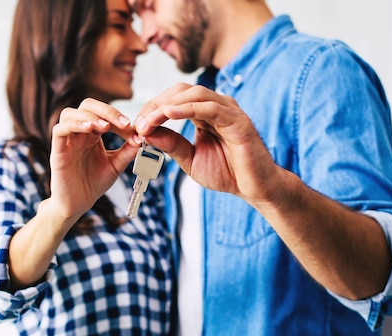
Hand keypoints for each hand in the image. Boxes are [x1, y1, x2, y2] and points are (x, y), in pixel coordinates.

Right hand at [49, 98, 138, 216]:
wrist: (78, 203)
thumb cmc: (93, 183)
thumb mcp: (116, 165)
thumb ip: (128, 151)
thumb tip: (143, 136)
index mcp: (93, 134)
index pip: (105, 115)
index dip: (120, 118)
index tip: (135, 130)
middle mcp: (79, 133)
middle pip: (87, 106)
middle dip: (107, 110)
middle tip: (124, 123)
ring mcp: (67, 140)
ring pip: (70, 113)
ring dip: (89, 115)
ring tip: (105, 127)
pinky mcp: (57, 150)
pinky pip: (59, 130)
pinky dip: (74, 125)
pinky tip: (89, 130)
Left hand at [133, 83, 280, 205]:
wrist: (253, 188)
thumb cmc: (228, 173)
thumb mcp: (190, 159)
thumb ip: (171, 144)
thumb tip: (147, 132)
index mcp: (204, 113)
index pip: (174, 99)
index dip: (152, 109)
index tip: (137, 125)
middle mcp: (217, 106)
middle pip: (181, 90)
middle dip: (156, 104)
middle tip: (139, 122)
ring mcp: (229, 110)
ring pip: (194, 94)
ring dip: (167, 106)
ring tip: (150, 121)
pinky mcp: (238, 120)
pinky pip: (210, 107)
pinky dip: (187, 109)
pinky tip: (169, 114)